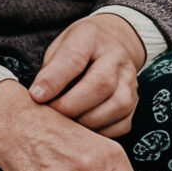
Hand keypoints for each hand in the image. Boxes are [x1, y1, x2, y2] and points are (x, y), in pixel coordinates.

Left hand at [29, 12, 145, 137]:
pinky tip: (84, 130)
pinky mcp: (134, 102)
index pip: (74, 58)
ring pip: (117, 105)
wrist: (114, 42)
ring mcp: (130, 80)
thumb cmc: (80, 48)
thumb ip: (50, 70)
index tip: (37, 96)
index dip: (54, 80)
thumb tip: (39, 98)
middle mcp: (116, 57)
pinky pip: (122, 124)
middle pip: (101, 84)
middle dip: (71, 106)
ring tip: (67, 125)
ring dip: (88, 121)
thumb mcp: (59, 46)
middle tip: (51, 116)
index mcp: (90, 38)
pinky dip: (101, 132)